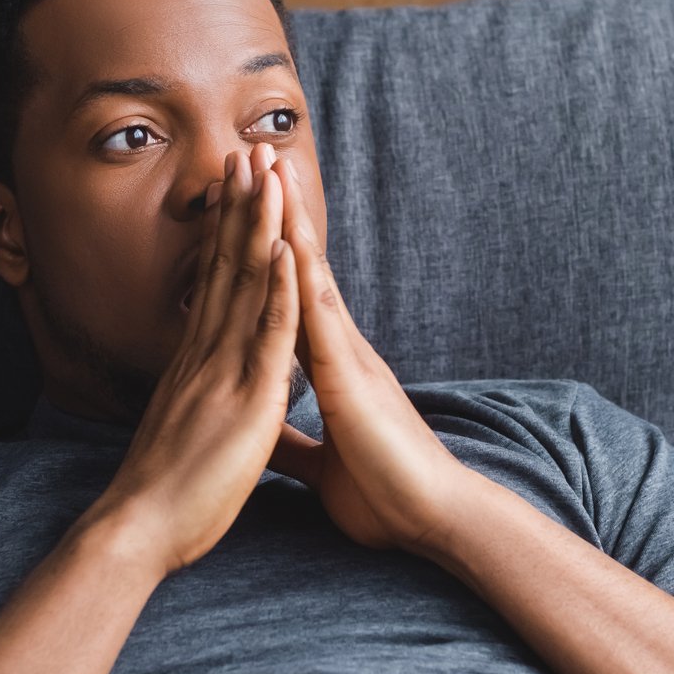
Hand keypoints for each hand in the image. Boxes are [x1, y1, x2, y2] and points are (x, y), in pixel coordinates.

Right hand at [86, 145, 298, 578]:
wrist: (138, 529)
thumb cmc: (163, 494)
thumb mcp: (185, 431)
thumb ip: (197, 401)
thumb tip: (202, 390)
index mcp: (199, 361)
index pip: (216, 281)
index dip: (227, 232)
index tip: (236, 188)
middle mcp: (207, 352)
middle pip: (227, 265)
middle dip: (240, 206)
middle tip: (246, 151)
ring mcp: (225, 369)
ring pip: (248, 284)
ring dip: (261, 225)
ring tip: (268, 172)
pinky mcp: (248, 397)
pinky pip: (266, 333)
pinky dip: (277, 287)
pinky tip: (286, 247)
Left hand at [263, 154, 472, 553]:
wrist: (429, 518)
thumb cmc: (383, 492)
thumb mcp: (321, 461)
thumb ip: (295, 440)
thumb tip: (268, 430)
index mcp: (329, 367)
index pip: (290, 294)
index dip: (267, 247)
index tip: (245, 204)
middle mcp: (339, 349)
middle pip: (300, 266)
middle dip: (276, 210)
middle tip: (253, 154)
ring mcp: (347, 356)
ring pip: (310, 275)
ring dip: (289, 221)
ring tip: (268, 170)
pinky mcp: (350, 377)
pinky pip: (320, 318)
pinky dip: (301, 277)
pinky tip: (285, 241)